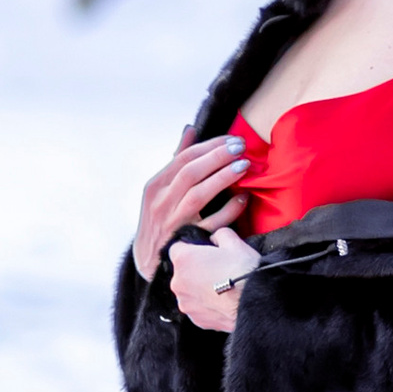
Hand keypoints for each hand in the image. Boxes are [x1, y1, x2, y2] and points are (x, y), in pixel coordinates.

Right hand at [135, 131, 246, 284]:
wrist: (147, 261)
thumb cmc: (158, 220)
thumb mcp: (160, 190)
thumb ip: (177, 160)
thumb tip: (190, 130)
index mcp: (156, 186)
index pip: (184, 158)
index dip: (210, 146)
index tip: (232, 140)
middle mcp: (162, 202)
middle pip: (191, 173)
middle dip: (218, 157)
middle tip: (241, 147)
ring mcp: (174, 222)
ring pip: (199, 195)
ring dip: (223, 178)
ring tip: (244, 166)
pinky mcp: (186, 241)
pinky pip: (211, 224)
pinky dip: (228, 210)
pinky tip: (243, 198)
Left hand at [170, 222, 259, 334]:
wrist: (255, 302)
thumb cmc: (244, 271)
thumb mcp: (234, 242)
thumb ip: (218, 235)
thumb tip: (215, 240)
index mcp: (183, 259)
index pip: (177, 248)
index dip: (192, 248)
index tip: (205, 252)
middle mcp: (178, 282)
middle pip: (182, 271)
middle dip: (196, 270)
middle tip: (217, 270)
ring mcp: (185, 303)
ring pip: (189, 291)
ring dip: (200, 288)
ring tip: (221, 288)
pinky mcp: (196, 320)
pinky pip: (197, 308)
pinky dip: (206, 305)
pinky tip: (222, 301)